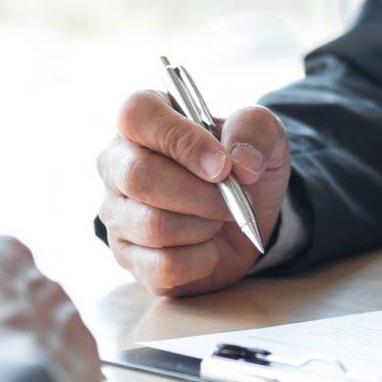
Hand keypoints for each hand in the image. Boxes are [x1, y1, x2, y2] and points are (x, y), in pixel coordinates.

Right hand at [97, 90, 290, 295]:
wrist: (245, 217)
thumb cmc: (240, 167)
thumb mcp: (263, 135)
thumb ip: (255, 128)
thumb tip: (241, 161)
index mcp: (142, 118)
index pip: (138, 115)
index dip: (183, 141)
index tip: (223, 166)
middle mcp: (117, 163)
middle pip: (138, 176)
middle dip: (200, 194)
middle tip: (231, 199)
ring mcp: (117, 213)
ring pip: (154, 226)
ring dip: (204, 226)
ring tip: (218, 218)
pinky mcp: (129, 257)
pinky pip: (164, 266)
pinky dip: (201, 260)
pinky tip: (206, 246)